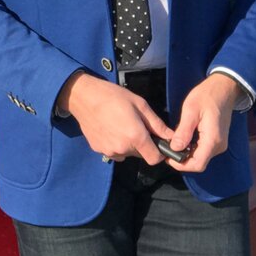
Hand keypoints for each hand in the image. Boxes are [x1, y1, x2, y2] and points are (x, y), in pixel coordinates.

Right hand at [57, 72, 171, 164]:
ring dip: (127, 144)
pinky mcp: (98, 150)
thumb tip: (172, 137)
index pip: (155, 159)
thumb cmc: (113, 96)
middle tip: (134, 125)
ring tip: (120, 125)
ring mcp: (109, 151)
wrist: (83, 97)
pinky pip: (113, 151)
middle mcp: (123, 149)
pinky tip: (109, 128)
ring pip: (126, 153)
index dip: (159, 152)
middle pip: (140, 155)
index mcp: (136, 137)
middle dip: (142, 144)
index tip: (157, 142)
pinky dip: (114, 143)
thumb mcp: (140, 104)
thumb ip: (157, 124)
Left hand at [166, 74, 239, 171]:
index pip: (198, 164)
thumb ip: (183, 131)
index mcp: (213, 140)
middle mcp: (219, 146)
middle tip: (167, 149)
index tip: (167, 157)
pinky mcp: (217, 140)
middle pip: (199, 163)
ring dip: (186, 154)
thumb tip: (174, 148)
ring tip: (173, 143)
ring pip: (201, 157)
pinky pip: (203, 150)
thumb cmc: (207, 96)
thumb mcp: (191, 110)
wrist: (224, 89)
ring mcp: (219, 144)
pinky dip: (192, 149)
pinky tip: (184, 139)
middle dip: (182, 159)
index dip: (181, 165)